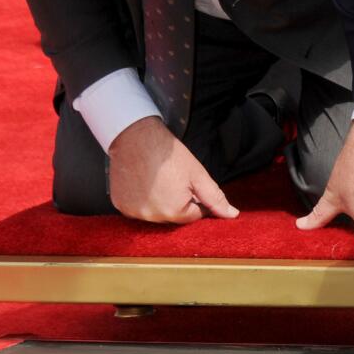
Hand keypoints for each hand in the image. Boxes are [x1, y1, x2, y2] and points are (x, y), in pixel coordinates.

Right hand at [108, 116, 237, 223]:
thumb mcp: (198, 175)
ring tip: (157, 180)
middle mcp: (152, 216)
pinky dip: (141, 199)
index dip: (196, 200)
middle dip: (177, 202)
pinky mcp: (120, 205)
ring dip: (158, 202)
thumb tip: (232, 215)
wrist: (137, 136)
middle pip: (173, 216)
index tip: (189, 184)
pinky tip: (143, 182)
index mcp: (174, 211)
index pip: (194, 216)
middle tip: (173, 179)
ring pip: (155, 213)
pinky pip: (137, 208)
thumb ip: (215, 198)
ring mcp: (133, 212)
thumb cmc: (169, 154)